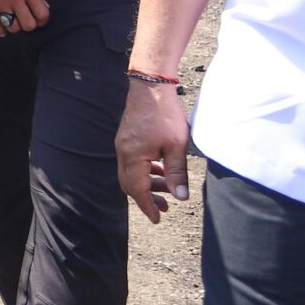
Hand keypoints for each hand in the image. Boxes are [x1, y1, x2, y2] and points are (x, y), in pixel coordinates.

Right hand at [0, 0, 50, 35]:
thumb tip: (44, 7)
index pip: (42, 14)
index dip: (42, 20)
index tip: (39, 20)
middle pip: (28, 25)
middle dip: (28, 24)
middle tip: (26, 20)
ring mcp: (1, 2)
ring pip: (13, 27)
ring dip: (14, 26)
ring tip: (13, 21)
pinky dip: (0, 30)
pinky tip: (2, 28)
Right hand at [116, 78, 190, 220]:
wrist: (151, 85)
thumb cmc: (165, 113)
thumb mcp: (177, 146)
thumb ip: (177, 173)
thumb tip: (181, 197)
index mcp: (133, 157)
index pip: (138, 190)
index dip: (148, 206)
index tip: (158, 219)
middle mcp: (123, 152)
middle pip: (130, 184)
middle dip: (147, 197)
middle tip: (165, 207)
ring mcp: (123, 144)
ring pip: (131, 173)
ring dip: (148, 183)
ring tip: (168, 188)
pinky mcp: (127, 138)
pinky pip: (132, 162)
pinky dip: (145, 171)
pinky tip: (160, 169)